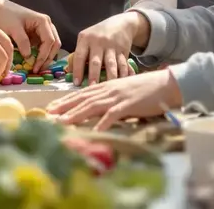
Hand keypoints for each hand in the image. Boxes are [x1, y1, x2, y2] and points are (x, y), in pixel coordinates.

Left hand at [0, 0, 60, 72]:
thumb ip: (22, 41)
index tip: (36, 66)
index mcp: (43, 21)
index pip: (49, 41)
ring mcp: (43, 30)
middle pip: (54, 44)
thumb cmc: (6, 16)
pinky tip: (34, 63)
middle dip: (48, 58)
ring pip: (51, 46)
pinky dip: (41, 55)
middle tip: (38, 70)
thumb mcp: (13, 28)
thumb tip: (28, 57)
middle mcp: (46, 25)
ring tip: (37, 68)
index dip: (44, 55)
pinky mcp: (38, 35)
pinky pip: (44, 47)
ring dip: (46, 58)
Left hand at [48, 70, 182, 129]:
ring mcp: (118, 97)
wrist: (165, 84)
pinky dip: (102, 122)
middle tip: (49, 114)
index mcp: (106, 86)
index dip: (65, 100)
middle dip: (64, 107)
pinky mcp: (128, 105)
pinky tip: (94, 130)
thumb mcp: (123, 91)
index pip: (81, 93)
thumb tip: (97, 108)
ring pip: (92, 105)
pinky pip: (112, 114)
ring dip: (76, 114)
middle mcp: (108, 89)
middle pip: (82, 99)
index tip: (52, 106)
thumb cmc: (145, 89)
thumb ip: (110, 97)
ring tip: (62, 122)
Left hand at [72, 11, 142, 85]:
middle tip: (92, 88)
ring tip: (107, 88)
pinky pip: (123, 64)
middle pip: (95, 61)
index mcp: (86, 39)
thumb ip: (79, 53)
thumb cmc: (97, 34)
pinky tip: (121, 83)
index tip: (77, 83)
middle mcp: (98, 42)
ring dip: (109, 77)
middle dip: (93, 75)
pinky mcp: (123, 50)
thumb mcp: (85, 38)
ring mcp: (112, 46)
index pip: (80, 56)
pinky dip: (123, 74)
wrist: (119, 24)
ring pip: (111, 64)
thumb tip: (69, 72)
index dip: (77, 70)